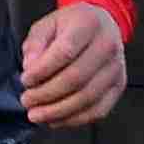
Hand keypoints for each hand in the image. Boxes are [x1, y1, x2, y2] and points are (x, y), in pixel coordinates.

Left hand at [22, 2, 125, 128]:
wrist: (101, 26)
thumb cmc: (73, 26)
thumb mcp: (48, 24)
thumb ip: (36, 44)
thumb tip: (30, 67)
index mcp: (89, 24)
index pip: (65, 52)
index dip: (42, 70)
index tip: (26, 80)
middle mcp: (107, 46)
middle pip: (76, 78)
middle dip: (46, 94)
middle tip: (27, 100)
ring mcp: (116, 68)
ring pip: (86, 98)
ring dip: (57, 111)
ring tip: (36, 114)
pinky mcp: (117, 87)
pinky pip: (97, 110)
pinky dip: (73, 120)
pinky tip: (55, 120)